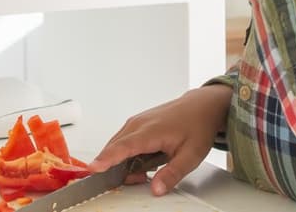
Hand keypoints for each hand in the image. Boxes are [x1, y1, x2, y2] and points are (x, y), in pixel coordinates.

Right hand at [88, 85, 232, 195]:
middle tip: (140, 179)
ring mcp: (135, 122)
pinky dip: (126, 155)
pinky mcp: (136, 124)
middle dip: (118, 169)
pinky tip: (144, 161)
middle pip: (115, 149)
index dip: (107, 159)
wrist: (201, 106)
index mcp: (150, 131)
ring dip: (123, 163)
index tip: (94, 169)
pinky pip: (122, 142)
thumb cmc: (197, 127)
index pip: (123, 147)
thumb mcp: (191, 156)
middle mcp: (138, 124)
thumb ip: (172, 174)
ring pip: (117, 146)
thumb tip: (156, 189)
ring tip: (147, 170)